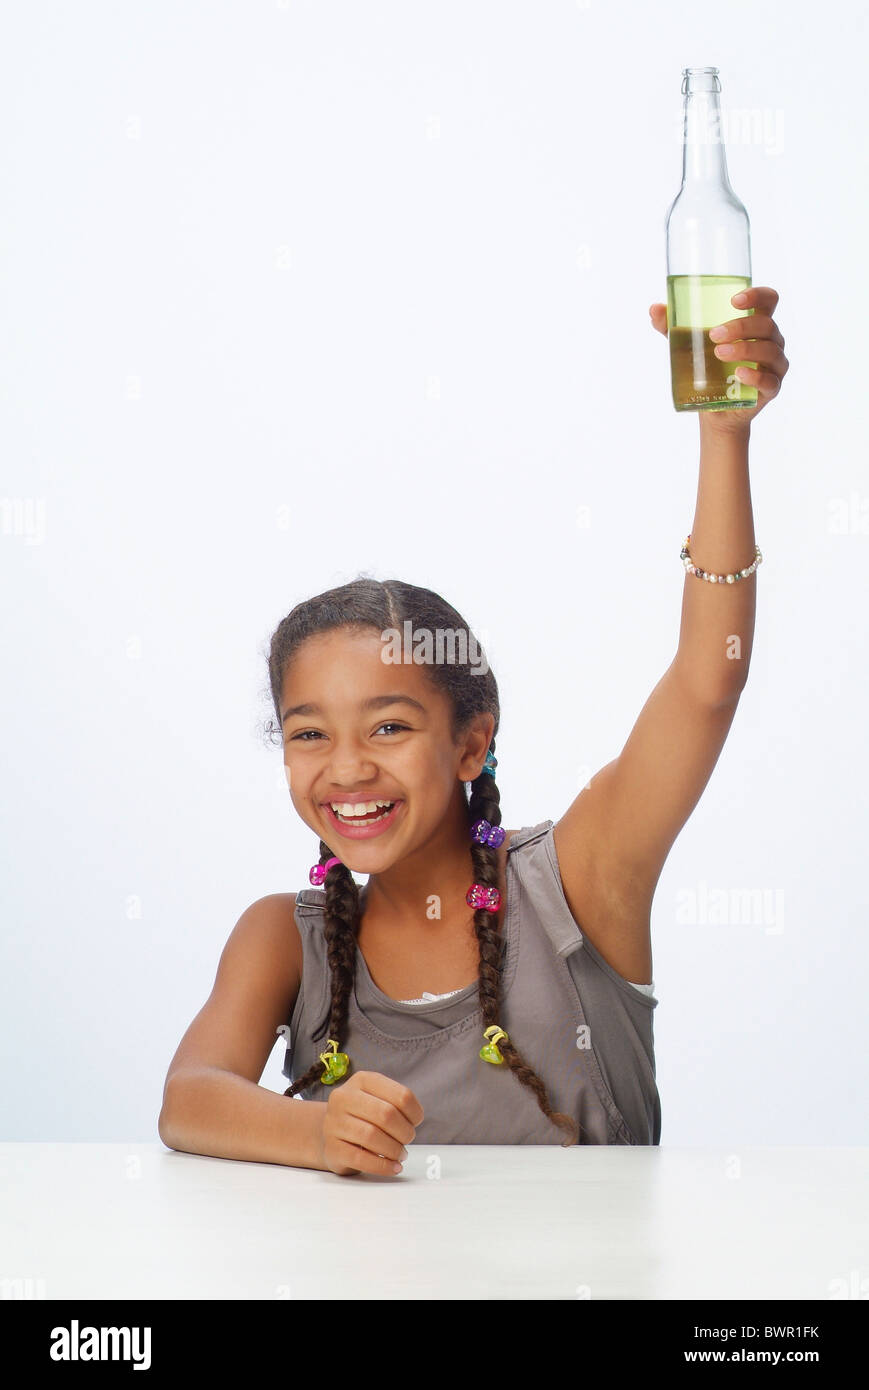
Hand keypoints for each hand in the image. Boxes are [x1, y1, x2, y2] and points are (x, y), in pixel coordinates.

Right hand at [317, 1070, 423, 1176]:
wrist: (329, 1134)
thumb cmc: (361, 1117)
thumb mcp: (376, 1099)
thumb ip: (396, 1103)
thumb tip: (415, 1119)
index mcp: (362, 1080)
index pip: (401, 1095)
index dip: (415, 1113)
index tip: (415, 1122)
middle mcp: (344, 1098)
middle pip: (386, 1114)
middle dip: (404, 1132)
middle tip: (407, 1140)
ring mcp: (334, 1123)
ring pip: (371, 1136)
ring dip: (394, 1150)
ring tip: (400, 1154)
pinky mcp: (332, 1148)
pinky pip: (361, 1159)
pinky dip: (382, 1166)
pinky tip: (392, 1167)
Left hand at [649, 286, 788, 432]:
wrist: (713, 409)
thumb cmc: (708, 368)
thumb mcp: (688, 345)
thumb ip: (672, 327)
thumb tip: (654, 309)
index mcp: (757, 323)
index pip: (769, 300)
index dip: (757, 294)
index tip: (734, 301)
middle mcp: (772, 341)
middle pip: (766, 325)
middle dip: (740, 327)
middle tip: (713, 335)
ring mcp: (774, 365)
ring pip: (769, 350)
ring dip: (745, 349)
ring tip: (719, 353)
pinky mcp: (771, 389)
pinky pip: (770, 380)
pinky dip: (756, 376)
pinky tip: (739, 373)